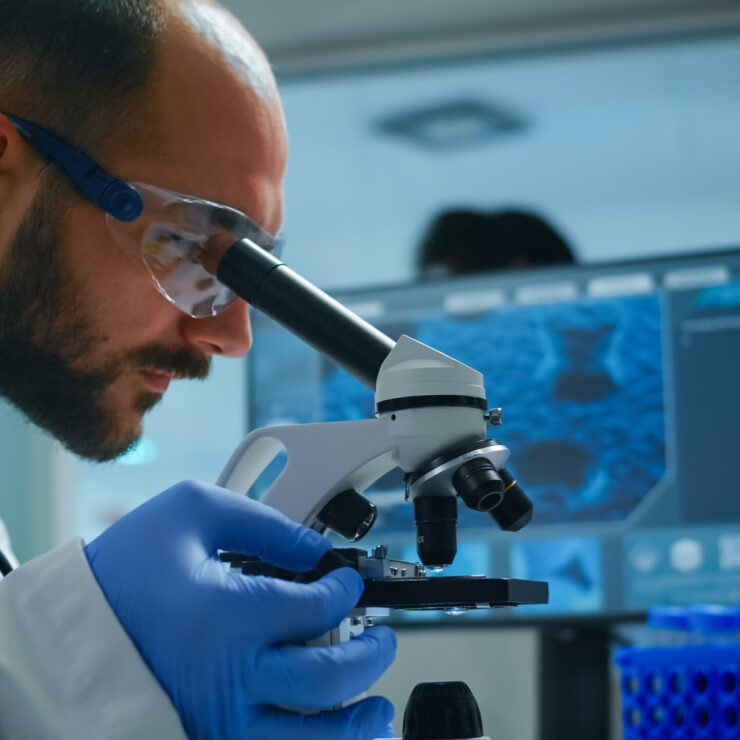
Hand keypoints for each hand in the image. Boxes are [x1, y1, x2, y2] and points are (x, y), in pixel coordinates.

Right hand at [84, 480, 395, 738]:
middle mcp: (229, 676)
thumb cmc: (122, 573)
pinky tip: (327, 734)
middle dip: (371, 656)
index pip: (321, 609)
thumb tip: (314, 550)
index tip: (349, 580)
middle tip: (383, 641)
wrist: (67, 632)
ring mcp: (218, 719)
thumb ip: (264, 523)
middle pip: (328, 679)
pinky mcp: (206, 738)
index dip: (347, 589)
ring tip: (377, 709)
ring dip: (354, 727)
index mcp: (228, 615)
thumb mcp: (192, 512)